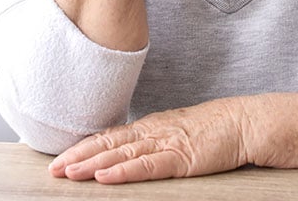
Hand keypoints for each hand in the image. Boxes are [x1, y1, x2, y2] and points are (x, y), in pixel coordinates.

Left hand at [48, 98, 251, 183]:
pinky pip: (148, 166)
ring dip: (93, 165)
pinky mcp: (181, 158)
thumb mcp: (178, 133)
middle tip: (53, 170)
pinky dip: (124, 172)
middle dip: (79, 157)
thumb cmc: (215, 129)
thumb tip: (131, 154)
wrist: (244, 122)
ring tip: (69, 174)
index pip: (111, 136)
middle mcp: (153, 131)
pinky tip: (106, 177)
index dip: (85, 147)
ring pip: (122, 155)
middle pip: (109, 144)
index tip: (61, 158)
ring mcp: (166, 143)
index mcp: (152, 126)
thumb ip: (155, 142)